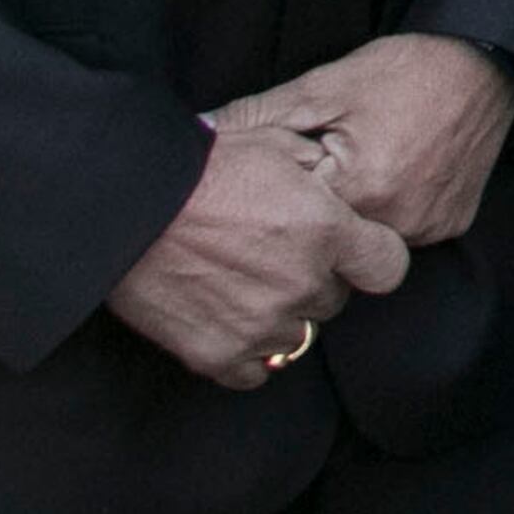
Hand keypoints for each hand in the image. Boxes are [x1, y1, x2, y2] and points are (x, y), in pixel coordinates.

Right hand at [106, 124, 408, 388]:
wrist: (126, 205)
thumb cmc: (200, 165)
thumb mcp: (275, 143)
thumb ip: (318, 170)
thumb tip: (333, 178)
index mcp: (326, 230)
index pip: (387, 266)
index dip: (371, 257)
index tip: (352, 251)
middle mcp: (302, 283)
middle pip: (334, 299)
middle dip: (315, 279)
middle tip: (274, 255)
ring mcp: (260, 324)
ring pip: (295, 335)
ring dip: (279, 314)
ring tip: (241, 283)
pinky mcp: (217, 354)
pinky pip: (254, 370)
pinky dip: (245, 351)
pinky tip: (227, 320)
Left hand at [211, 33, 513, 246]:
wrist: (485, 59)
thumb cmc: (404, 69)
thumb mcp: (324, 85)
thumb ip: (260, 116)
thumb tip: (201, 132)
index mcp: (359, 187)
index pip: (295, 215)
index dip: (286, 188)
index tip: (292, 166)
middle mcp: (398, 220)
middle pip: (331, 234)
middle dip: (321, 204)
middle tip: (335, 158)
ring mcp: (429, 227)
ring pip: (368, 237)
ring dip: (359, 210)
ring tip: (370, 160)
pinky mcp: (452, 225)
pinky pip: (406, 232)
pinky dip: (395, 210)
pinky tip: (399, 170)